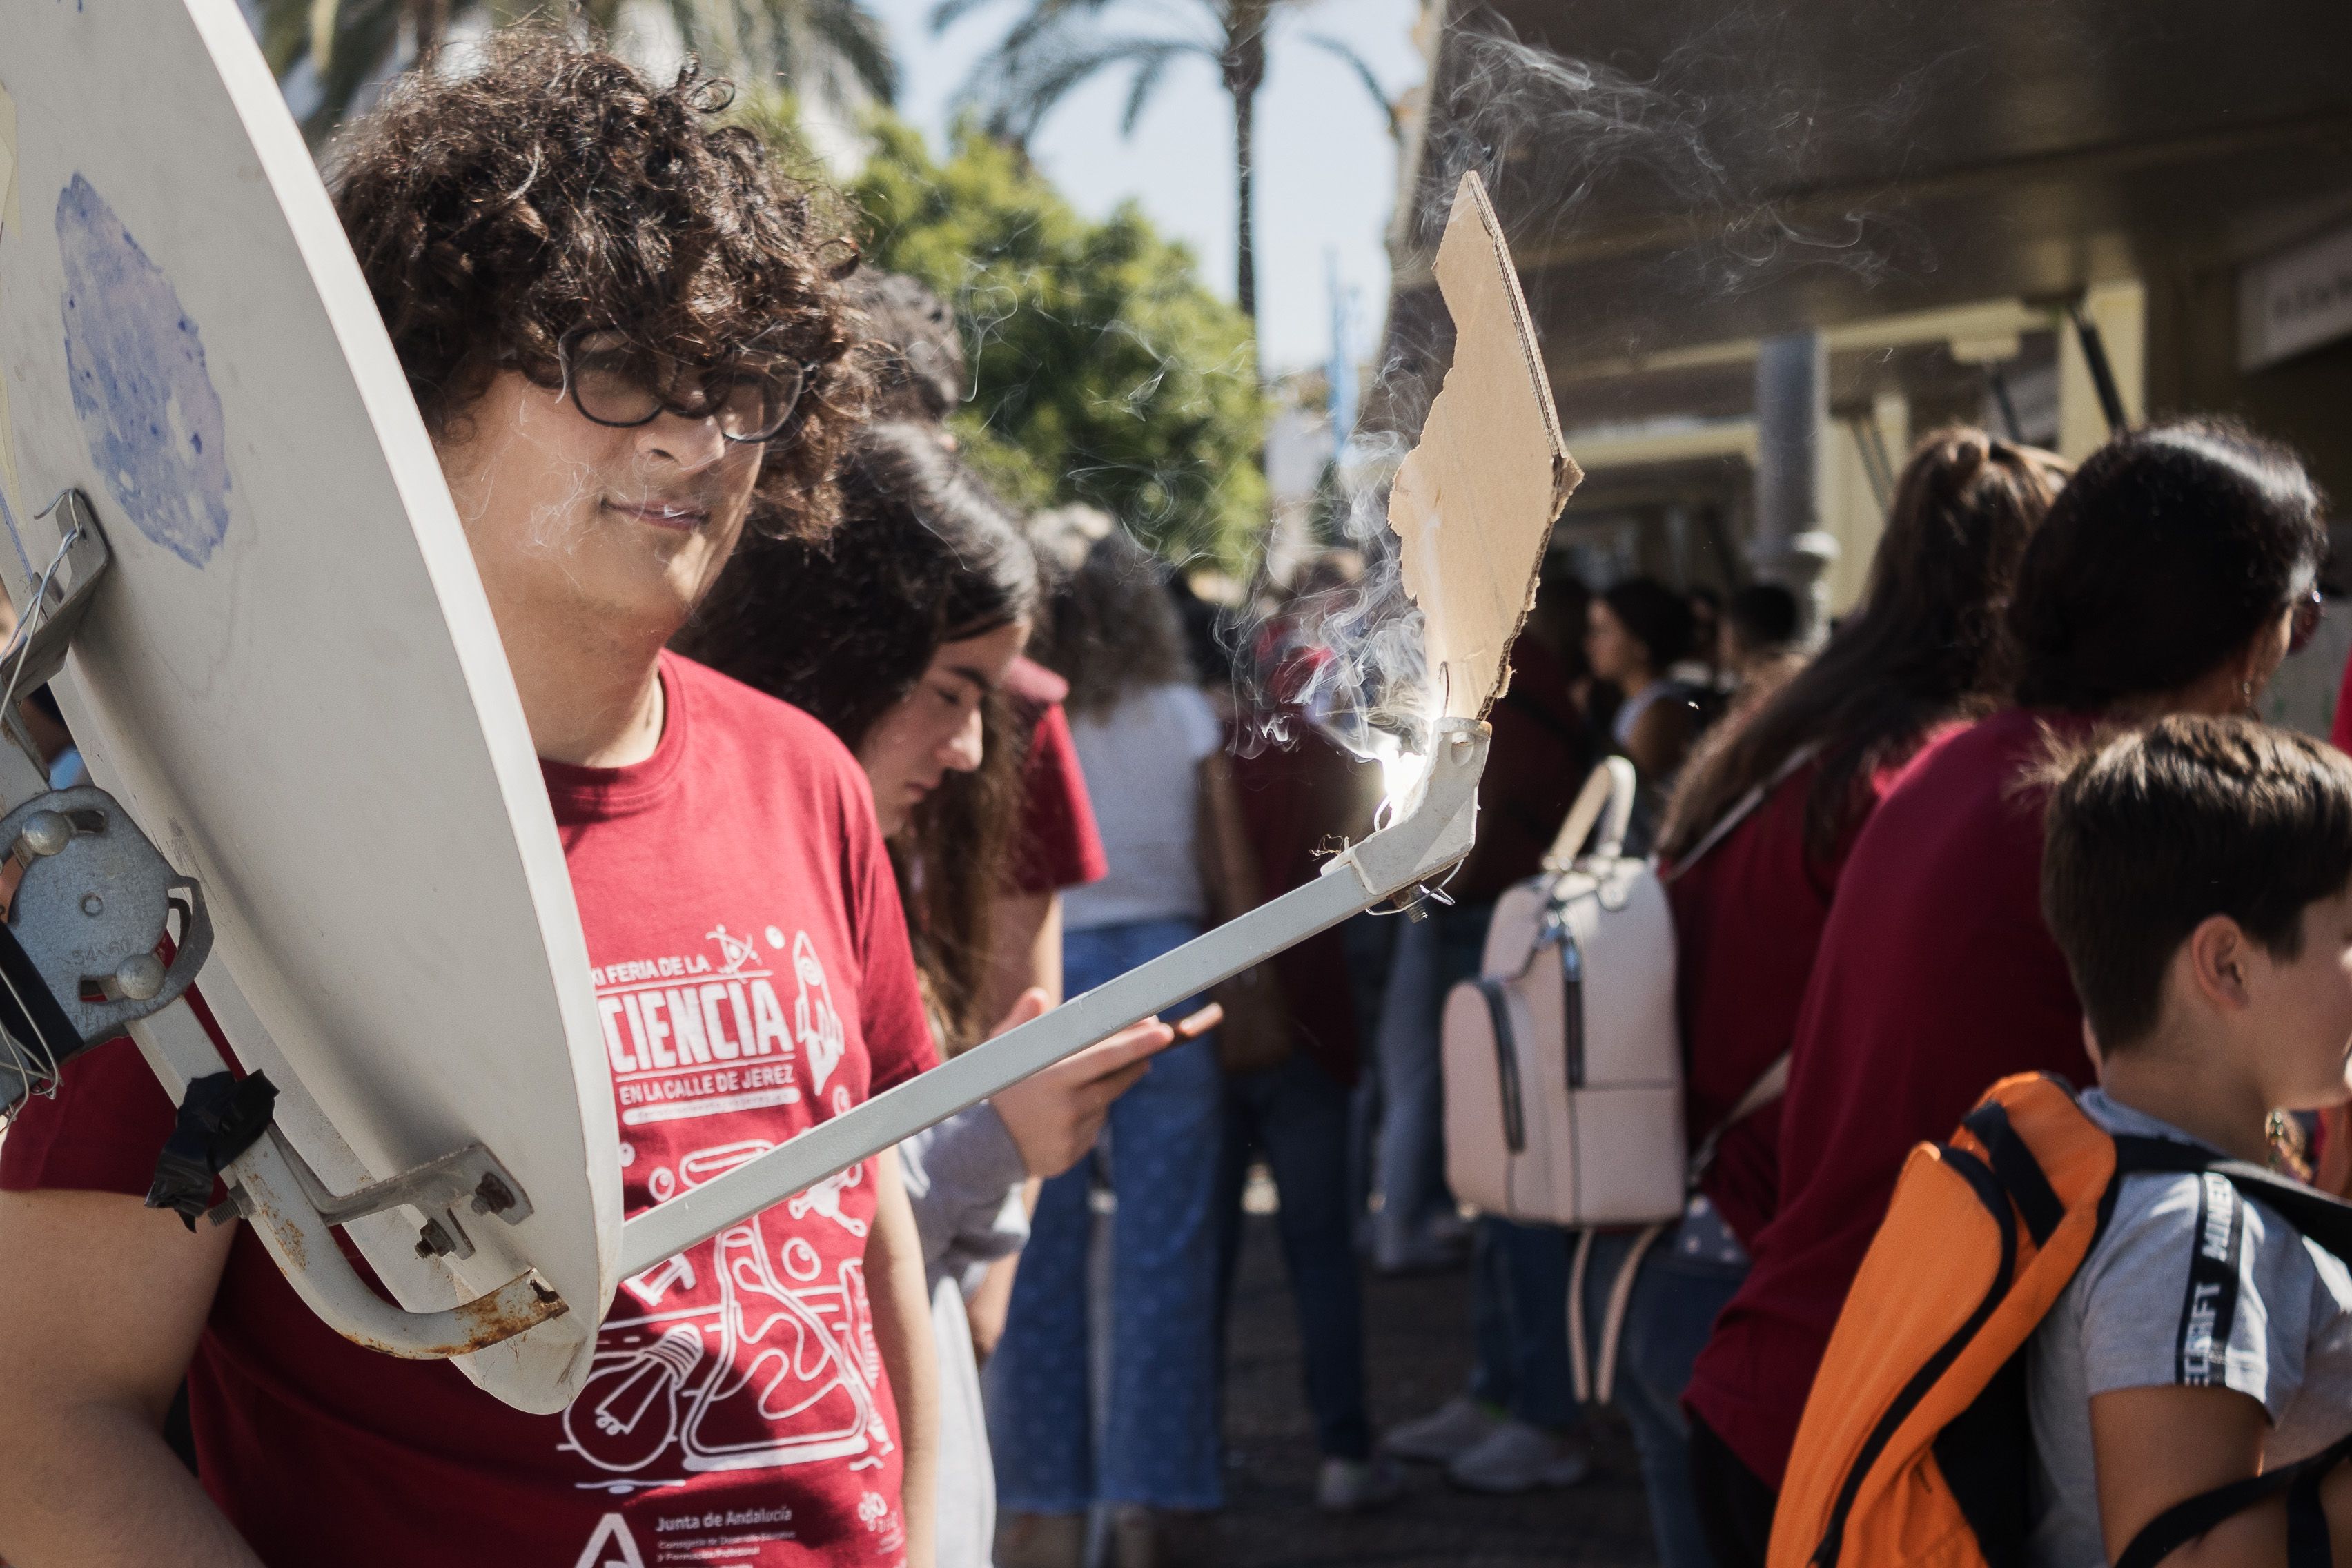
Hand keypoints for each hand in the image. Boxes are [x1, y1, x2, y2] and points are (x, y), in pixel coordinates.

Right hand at [985, 990, 1218, 1177]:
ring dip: (1108, 1083)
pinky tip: (1067, 1108)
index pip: (1102, 1055)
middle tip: (1161, 1036)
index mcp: (1050, 1078)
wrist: (976, 1148)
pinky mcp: (1071, 1154)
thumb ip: (1020, 1023)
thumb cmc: (994, 1086)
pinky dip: (1089, 1112)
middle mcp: (1065, 1108)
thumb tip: (1038, 995)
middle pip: (1115, 1078)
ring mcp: (1070, 1134)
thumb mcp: (999, 1051)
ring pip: (1105, 1100)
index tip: (1158, 1026)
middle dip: (1140, 1055)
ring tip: (1087, 1073)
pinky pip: (1092, 1125)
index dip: (1133, 1041)